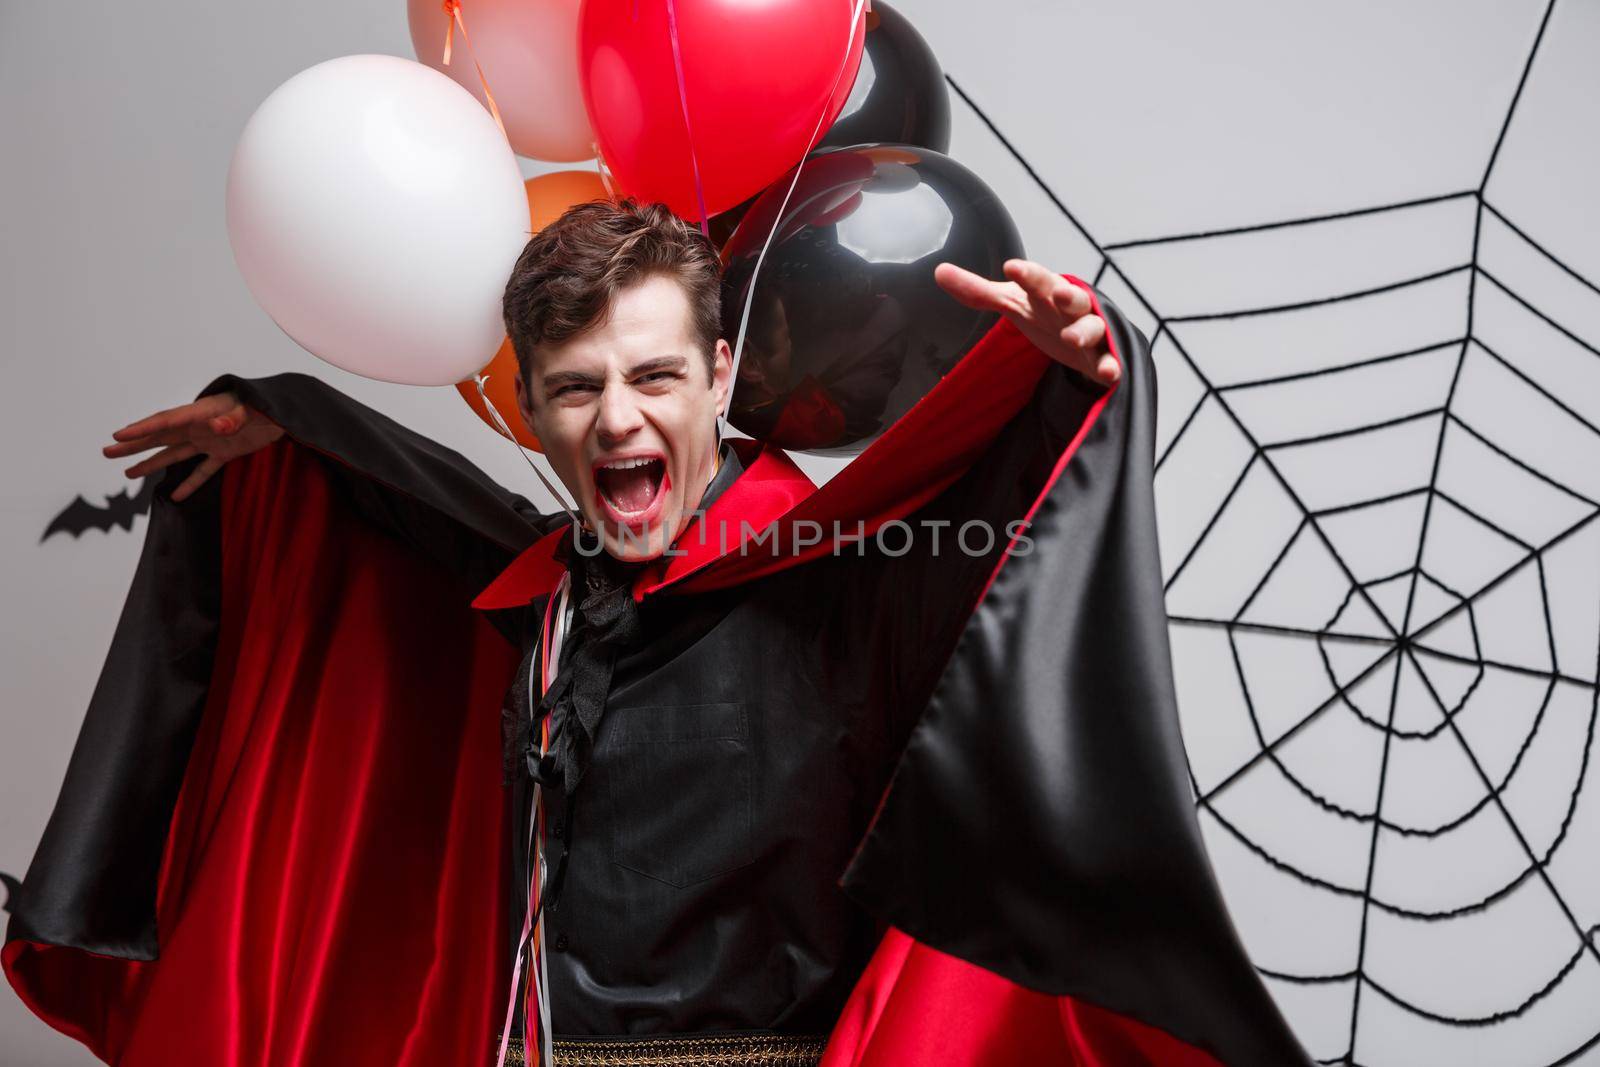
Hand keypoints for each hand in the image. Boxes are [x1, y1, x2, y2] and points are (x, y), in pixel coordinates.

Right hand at [103, 391, 284, 501]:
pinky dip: (191, 483)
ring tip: (127, 473)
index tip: (118, 435)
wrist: (287, 412)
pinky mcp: (226, 453)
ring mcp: (211, 440)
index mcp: (202, 412)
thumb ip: (235, 418)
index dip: (143, 428)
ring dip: (151, 463)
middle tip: (107, 450)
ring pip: (175, 453)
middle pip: (161, 437)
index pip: (167, 421)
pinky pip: (204, 470)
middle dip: (134, 444)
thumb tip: (218, 426)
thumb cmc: (267, 405)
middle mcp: (201, 426)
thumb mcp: (253, 409)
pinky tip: (176, 496)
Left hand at [934, 258, 1119, 385]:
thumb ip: (978, 291)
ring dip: (1084, 331)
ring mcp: (1090, 331)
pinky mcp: (1102, 357)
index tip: (1010, 267)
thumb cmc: (1044, 313)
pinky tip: (1110, 373)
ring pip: (1092, 327)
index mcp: (1048, 291)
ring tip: (1072, 339)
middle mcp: (1071, 307)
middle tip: (1060, 292)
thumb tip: (939, 271)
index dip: (1026, 274)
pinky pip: (1109, 360)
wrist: (1084, 335)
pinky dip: (1111, 366)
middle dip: (1068, 294)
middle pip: (1072, 297)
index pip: (1037, 279)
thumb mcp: (1013, 303)